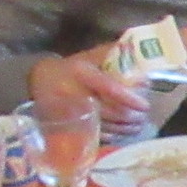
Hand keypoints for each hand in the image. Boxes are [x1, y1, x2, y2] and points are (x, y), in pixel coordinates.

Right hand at [30, 48, 147, 141]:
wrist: (41, 81)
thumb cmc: (72, 68)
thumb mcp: (89, 56)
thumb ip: (113, 53)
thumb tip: (139, 51)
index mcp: (81, 73)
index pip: (110, 89)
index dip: (130, 99)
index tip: (145, 105)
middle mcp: (75, 94)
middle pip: (111, 112)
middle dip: (132, 117)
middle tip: (144, 116)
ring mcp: (71, 113)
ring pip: (106, 126)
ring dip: (127, 128)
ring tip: (139, 124)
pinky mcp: (70, 126)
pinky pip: (97, 135)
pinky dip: (114, 136)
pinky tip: (124, 132)